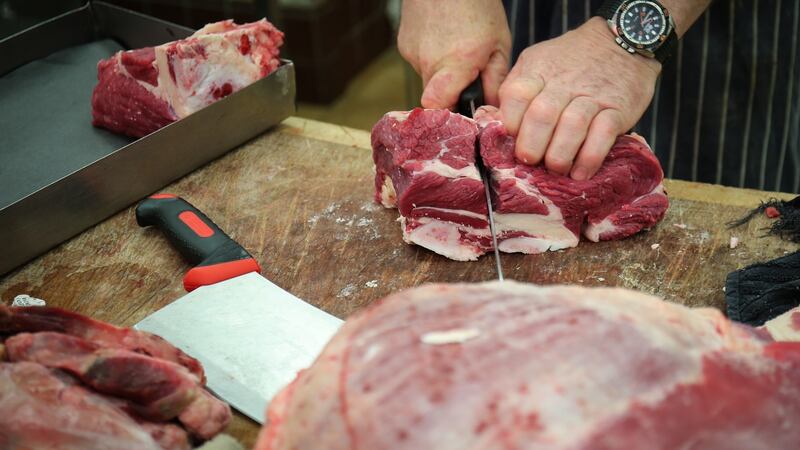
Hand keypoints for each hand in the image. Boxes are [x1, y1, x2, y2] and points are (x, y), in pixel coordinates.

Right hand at [398, 0, 510, 108]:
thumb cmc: (478, 6)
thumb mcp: (499, 43)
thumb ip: (496, 81)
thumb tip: (492, 110)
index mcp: (456, 63)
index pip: (437, 106)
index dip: (446, 115)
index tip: (460, 112)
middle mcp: (430, 62)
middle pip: (435, 97)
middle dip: (451, 93)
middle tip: (467, 77)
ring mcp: (412, 54)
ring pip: (427, 80)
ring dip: (442, 74)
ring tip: (455, 50)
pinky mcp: (403, 46)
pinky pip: (419, 64)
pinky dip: (431, 58)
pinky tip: (442, 40)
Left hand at [498, 17, 660, 179]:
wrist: (622, 43)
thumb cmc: (570, 63)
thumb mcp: (536, 64)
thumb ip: (515, 92)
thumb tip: (490, 123)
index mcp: (537, 70)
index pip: (515, 96)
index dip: (509, 123)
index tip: (510, 140)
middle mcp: (564, 82)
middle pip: (541, 115)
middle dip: (531, 145)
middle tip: (530, 161)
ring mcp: (593, 95)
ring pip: (572, 126)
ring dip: (559, 155)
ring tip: (555, 169)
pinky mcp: (618, 109)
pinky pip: (603, 135)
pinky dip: (589, 158)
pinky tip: (580, 173)